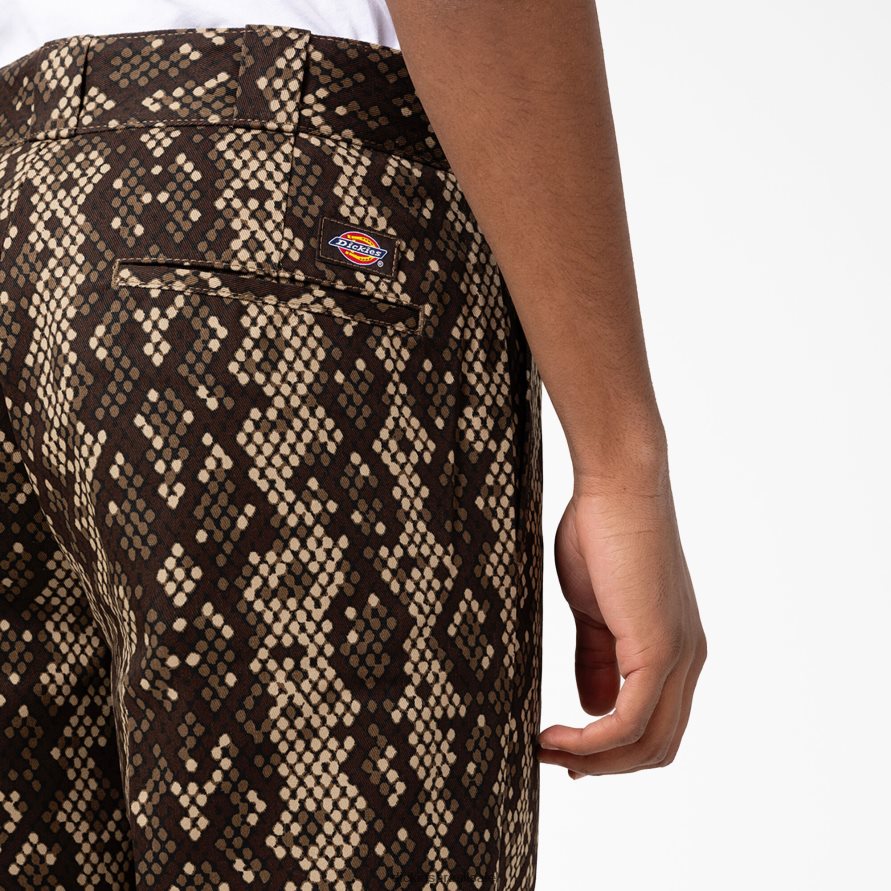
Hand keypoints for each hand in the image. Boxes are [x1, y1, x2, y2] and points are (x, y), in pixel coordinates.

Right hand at [538, 468, 706, 778]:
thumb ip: (597, 658)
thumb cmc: (600, 533)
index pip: (655, 725)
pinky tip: (556, 736)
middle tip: (554, 762)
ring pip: (648, 743)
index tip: (567, 756)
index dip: (613, 752)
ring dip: (595, 761)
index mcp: (674, 648)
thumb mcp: (593, 609)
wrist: (616, 486)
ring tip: (546, 751)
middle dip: (605, 766)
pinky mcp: (659, 648)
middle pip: (657, 746)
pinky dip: (592, 741)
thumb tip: (592, 706)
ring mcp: (678, 656)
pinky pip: (630, 720)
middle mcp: (687, 659)